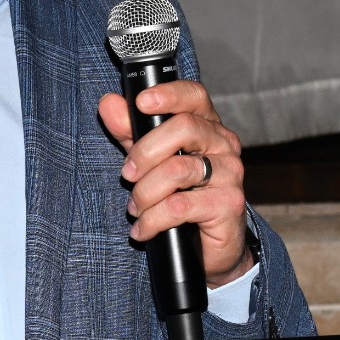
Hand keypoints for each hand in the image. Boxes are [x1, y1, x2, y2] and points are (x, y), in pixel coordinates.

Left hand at [97, 81, 251, 287]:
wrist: (207, 245)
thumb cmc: (180, 195)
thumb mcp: (149, 159)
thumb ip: (130, 131)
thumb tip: (108, 103)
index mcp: (206, 125)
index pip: (194, 96)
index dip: (169, 94)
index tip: (141, 102)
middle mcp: (223, 143)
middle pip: (184, 128)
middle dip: (144, 152)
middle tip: (127, 175)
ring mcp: (230, 173)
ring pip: (178, 170)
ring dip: (145, 192)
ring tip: (135, 208)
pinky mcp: (229, 204)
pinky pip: (180, 206)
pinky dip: (152, 220)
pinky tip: (143, 229)